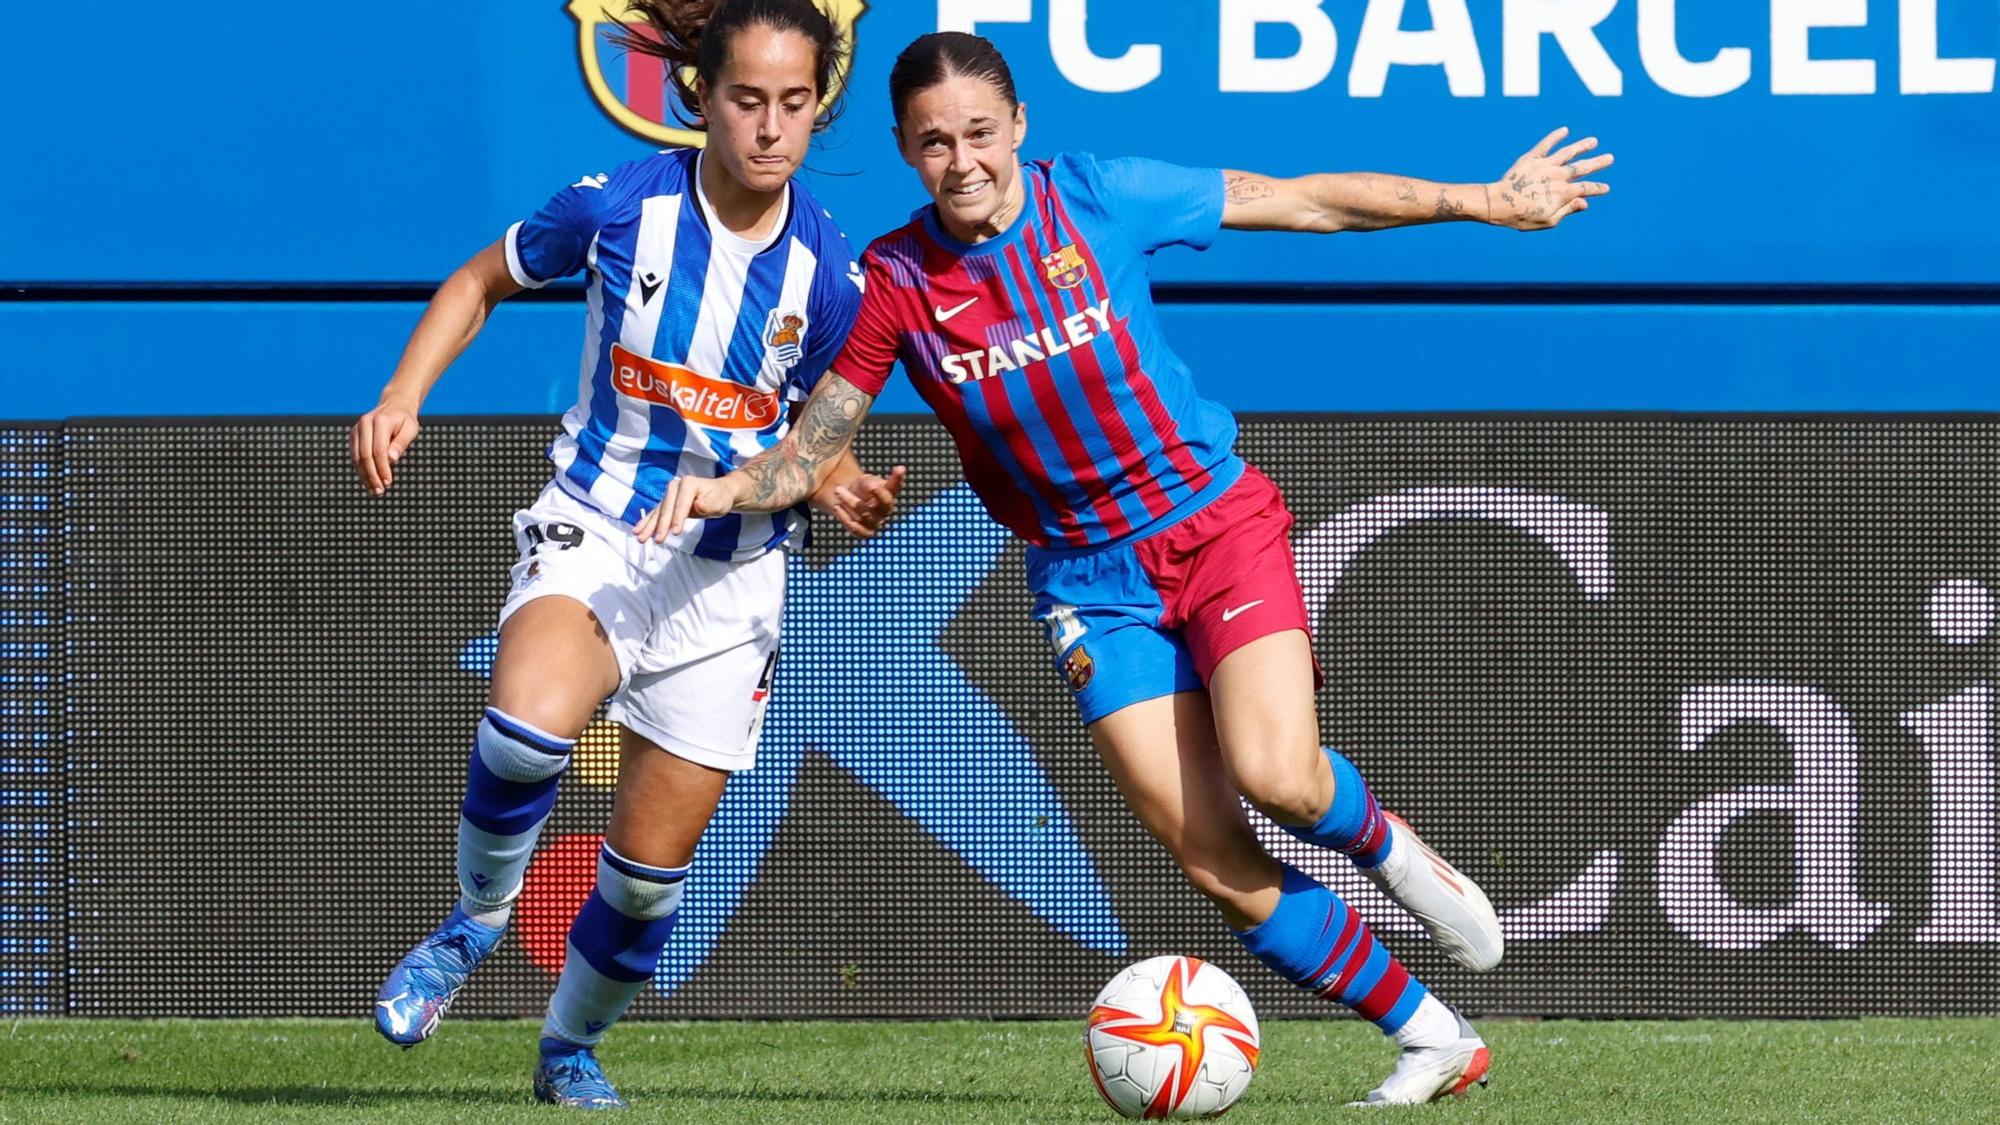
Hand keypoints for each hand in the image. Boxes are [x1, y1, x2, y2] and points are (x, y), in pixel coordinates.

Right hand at [350, 398, 420, 494]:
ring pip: (357, 457)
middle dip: (372, 475)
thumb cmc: (405, 419)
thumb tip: (392, 459)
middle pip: (365, 455)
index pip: (379, 450)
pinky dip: (360, 469)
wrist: (395, 404)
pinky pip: (354, 455)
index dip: (382, 468)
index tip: (388, 482)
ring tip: (373, 490)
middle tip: (379, 491)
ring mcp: (357, 429)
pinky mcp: (353, 434)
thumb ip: (401, 443)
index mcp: (380, 421)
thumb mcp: (410, 429)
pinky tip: (368, 480)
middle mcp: (365, 423)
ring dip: (364, 475)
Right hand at [634, 474, 742, 543]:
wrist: (719, 493)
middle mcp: (675, 486)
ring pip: (658, 512)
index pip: (681, 504)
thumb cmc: (720, 498)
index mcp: (689, 483)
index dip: (678, 518)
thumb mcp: (720, 502)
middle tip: (658, 540)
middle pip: (666, 508)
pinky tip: (638, 531)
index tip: (676, 532)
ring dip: (648, 526)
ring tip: (640, 538)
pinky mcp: (667, 502)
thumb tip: (698, 505)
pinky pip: (656, 514)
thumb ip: (709, 504)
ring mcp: (669, 494)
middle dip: (661, 525)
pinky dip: (647, 523)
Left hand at [826, 465, 906, 537]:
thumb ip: (869, 482)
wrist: (851, 497)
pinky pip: (856, 529)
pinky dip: (845, 519)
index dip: (893, 483)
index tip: (879, 482)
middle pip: (872, 509)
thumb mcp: (866, 480)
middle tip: (838, 488)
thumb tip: (872, 486)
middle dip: (853, 499)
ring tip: (837, 492)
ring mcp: (875, 523)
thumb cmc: (862, 487)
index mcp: (888, 497)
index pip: (891, 493)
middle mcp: (884, 512)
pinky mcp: (865, 533)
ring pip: (861, 517)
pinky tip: (837, 508)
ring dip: (847, 504)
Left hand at [1492, 127, 1613, 230]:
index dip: (1598, 188)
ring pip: (1568, 152)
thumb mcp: (1548, 221)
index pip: (1587, 189)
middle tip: (1610, 158)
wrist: (1498, 204)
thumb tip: (1585, 203)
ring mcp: (1545, 165)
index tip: (1606, 188)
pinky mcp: (1531, 158)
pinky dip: (1556, 136)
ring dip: (1582, 146)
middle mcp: (1558, 176)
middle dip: (1598, 163)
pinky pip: (1546, 144)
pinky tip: (1565, 130)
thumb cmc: (1521, 217)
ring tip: (1593, 141)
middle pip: (1583, 168)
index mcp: (1564, 193)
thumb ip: (1567, 210)